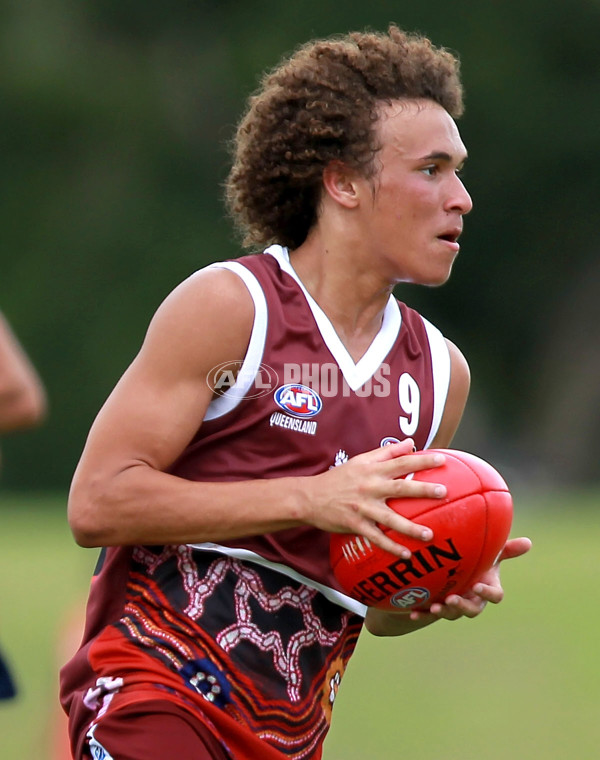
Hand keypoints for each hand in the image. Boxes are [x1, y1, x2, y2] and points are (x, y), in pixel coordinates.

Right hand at [304, 438, 446, 557]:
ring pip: (390, 518)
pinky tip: (406, 555)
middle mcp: (369, 488)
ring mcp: (362, 508)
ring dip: (410, 527)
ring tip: (429, 535)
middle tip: (443, 492)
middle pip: (399, 488)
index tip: (442, 460)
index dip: (421, 461)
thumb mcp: (361, 460)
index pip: (401, 462)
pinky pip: (376, 538)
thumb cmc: (338, 478)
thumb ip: (387, 452)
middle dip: (422, 490)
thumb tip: (410, 443)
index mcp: (372, 470)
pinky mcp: (355, 524)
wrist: (310, 497)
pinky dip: (390, 547)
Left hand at [407, 536, 532, 622]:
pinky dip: (423, 613)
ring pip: (453, 614)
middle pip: (473, 609)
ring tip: (434, 607)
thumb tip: (529, 542)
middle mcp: (474, 599)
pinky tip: (413, 613)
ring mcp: (456, 605)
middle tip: (451, 599)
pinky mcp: (439, 606)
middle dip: (462, 606)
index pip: (494, 595)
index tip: (477, 585)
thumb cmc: (478, 559)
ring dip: (444, 611)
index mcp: (488, 587)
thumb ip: (507, 549)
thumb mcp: (491, 552)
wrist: (455, 569)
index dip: (487, 593)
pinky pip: (431, 613)